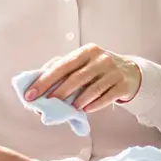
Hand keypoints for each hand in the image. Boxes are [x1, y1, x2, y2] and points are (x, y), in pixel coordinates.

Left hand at [24, 43, 141, 111]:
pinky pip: (107, 96)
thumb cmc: (99, 70)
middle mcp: (100, 58)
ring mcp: (113, 71)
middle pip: (76, 77)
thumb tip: (38, 83)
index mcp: (85, 51)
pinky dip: (95, 104)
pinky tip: (85, 110)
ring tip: (67, 109)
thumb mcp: (83, 64)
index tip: (30, 94)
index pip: (62, 65)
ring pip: (92, 88)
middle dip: (59, 92)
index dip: (44, 80)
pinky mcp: (122, 84)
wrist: (130, 72)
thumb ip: (62, 70)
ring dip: (77, 100)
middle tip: (46, 104)